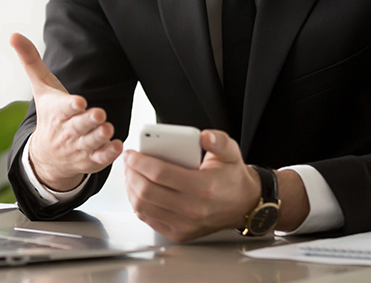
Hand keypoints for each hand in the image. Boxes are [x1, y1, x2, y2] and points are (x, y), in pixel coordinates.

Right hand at [9, 33, 122, 190]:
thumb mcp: (41, 88)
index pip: (63, 108)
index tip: (79, 102)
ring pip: (91, 143)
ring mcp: (79, 147)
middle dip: (89, 120)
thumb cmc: (49, 115)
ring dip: (100, 137)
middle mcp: (68, 131)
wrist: (46, 156)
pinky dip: (109, 154)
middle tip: (100, 114)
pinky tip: (117, 146)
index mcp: (57, 112)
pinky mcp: (90, 160)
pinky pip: (100, 159)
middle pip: (79, 126)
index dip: (70, 106)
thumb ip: (31, 61)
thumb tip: (14, 35)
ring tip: (108, 129)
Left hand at [124, 129, 258, 241]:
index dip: (140, 162)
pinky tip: (138, 190)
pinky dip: (138, 204)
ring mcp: (185, 225)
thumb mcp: (230, 152)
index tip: (131, 153)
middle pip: (147, 191)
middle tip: (128, 162)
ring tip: (130, 174)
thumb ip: (217, 141)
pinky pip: (149, 219)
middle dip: (131, 174)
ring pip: (144, 208)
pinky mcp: (179, 233)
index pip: (160, 174)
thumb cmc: (232, 177)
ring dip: (131, 189)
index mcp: (204, 187)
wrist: (243, 204)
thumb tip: (204, 136)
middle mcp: (193, 209)